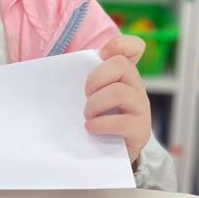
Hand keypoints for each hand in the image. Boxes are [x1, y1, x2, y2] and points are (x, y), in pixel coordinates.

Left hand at [84, 35, 151, 164]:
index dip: (120, 45)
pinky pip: (123, 122)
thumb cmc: (97, 117)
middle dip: (95, 80)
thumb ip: (85, 78)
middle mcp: (136, 86)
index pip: (133, 47)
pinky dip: (101, 124)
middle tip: (85, 97)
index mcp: (123, 74)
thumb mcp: (91, 94)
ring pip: (120, 92)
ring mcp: (141, 107)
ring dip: (96, 104)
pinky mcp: (140, 129)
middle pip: (121, 65)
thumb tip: (57, 69)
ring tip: (87, 116)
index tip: (101, 56)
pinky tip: (91, 128)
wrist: (110, 152)